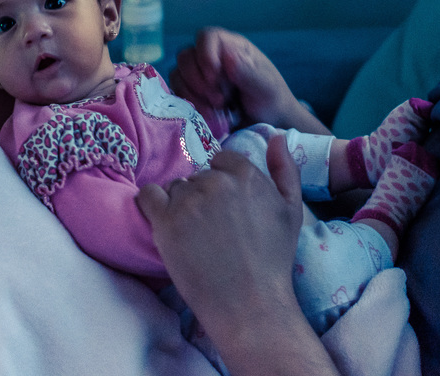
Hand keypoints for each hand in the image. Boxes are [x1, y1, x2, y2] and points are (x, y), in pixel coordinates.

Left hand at [137, 140, 338, 374]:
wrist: (249, 304)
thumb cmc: (273, 260)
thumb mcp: (292, 210)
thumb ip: (285, 168)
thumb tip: (276, 136)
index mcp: (246, 174)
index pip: (222, 160)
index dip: (223, 185)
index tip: (226, 211)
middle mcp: (216, 181)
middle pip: (198, 176)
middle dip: (202, 197)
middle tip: (212, 230)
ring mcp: (188, 200)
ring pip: (174, 188)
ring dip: (180, 205)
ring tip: (194, 236)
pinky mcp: (165, 221)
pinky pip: (146, 196)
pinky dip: (151, 206)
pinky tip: (163, 224)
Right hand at [170, 27, 319, 131]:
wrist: (268, 123)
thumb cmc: (270, 99)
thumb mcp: (265, 86)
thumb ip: (247, 72)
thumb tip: (227, 56)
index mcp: (231, 46)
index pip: (207, 36)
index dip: (205, 54)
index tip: (214, 76)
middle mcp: (212, 57)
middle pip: (186, 55)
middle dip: (198, 80)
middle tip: (221, 100)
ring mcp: (199, 75)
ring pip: (178, 74)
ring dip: (194, 94)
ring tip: (218, 109)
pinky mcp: (192, 93)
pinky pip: (177, 93)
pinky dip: (190, 104)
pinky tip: (209, 115)